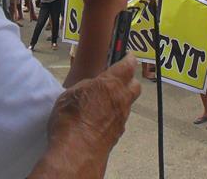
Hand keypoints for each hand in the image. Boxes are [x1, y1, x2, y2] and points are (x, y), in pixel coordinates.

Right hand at [32, 56, 140, 178]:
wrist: (77, 152)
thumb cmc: (71, 119)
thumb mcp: (72, 93)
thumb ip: (86, 86)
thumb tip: (92, 86)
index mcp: (110, 83)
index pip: (128, 65)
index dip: (129, 58)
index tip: (128, 55)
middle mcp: (121, 99)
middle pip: (135, 85)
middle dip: (129, 80)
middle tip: (118, 78)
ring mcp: (121, 117)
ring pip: (128, 103)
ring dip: (120, 99)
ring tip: (104, 101)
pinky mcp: (118, 133)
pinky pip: (120, 118)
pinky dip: (114, 115)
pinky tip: (101, 118)